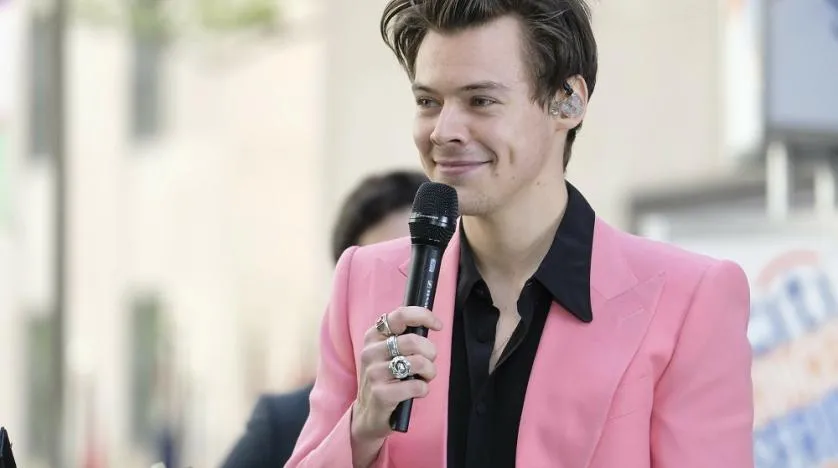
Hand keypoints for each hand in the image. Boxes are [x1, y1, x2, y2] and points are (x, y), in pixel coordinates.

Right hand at [351, 306, 442, 443]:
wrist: (368, 412)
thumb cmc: (386, 377)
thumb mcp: (387, 352)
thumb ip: (403, 336)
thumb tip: (430, 323)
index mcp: (374, 336)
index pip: (401, 315)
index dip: (424, 316)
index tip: (437, 325)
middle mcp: (371, 352)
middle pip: (413, 341)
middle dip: (430, 352)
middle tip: (429, 361)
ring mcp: (374, 373)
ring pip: (417, 363)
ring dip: (429, 371)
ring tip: (424, 377)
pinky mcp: (381, 394)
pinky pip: (416, 386)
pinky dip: (423, 389)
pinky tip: (416, 391)